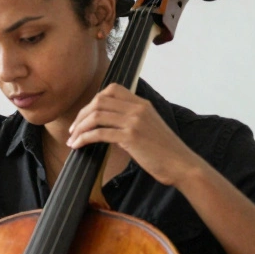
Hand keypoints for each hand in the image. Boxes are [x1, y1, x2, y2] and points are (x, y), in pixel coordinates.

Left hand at [67, 84, 202, 186]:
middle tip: (73, 129)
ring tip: (73, 139)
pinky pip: (99, 133)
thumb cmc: (164, 151)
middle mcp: (138, 109)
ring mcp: (135, 121)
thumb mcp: (148, 128)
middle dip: (81, 115)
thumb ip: (129, 121)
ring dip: (79, 128)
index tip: (86, 115)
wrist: (181, 165)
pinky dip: (83, 139)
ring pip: (96, 115)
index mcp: (143, 104)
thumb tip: (105, 126)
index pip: (112, 89)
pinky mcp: (131, 137)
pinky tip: (78, 146)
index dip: (94, 100)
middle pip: (99, 101)